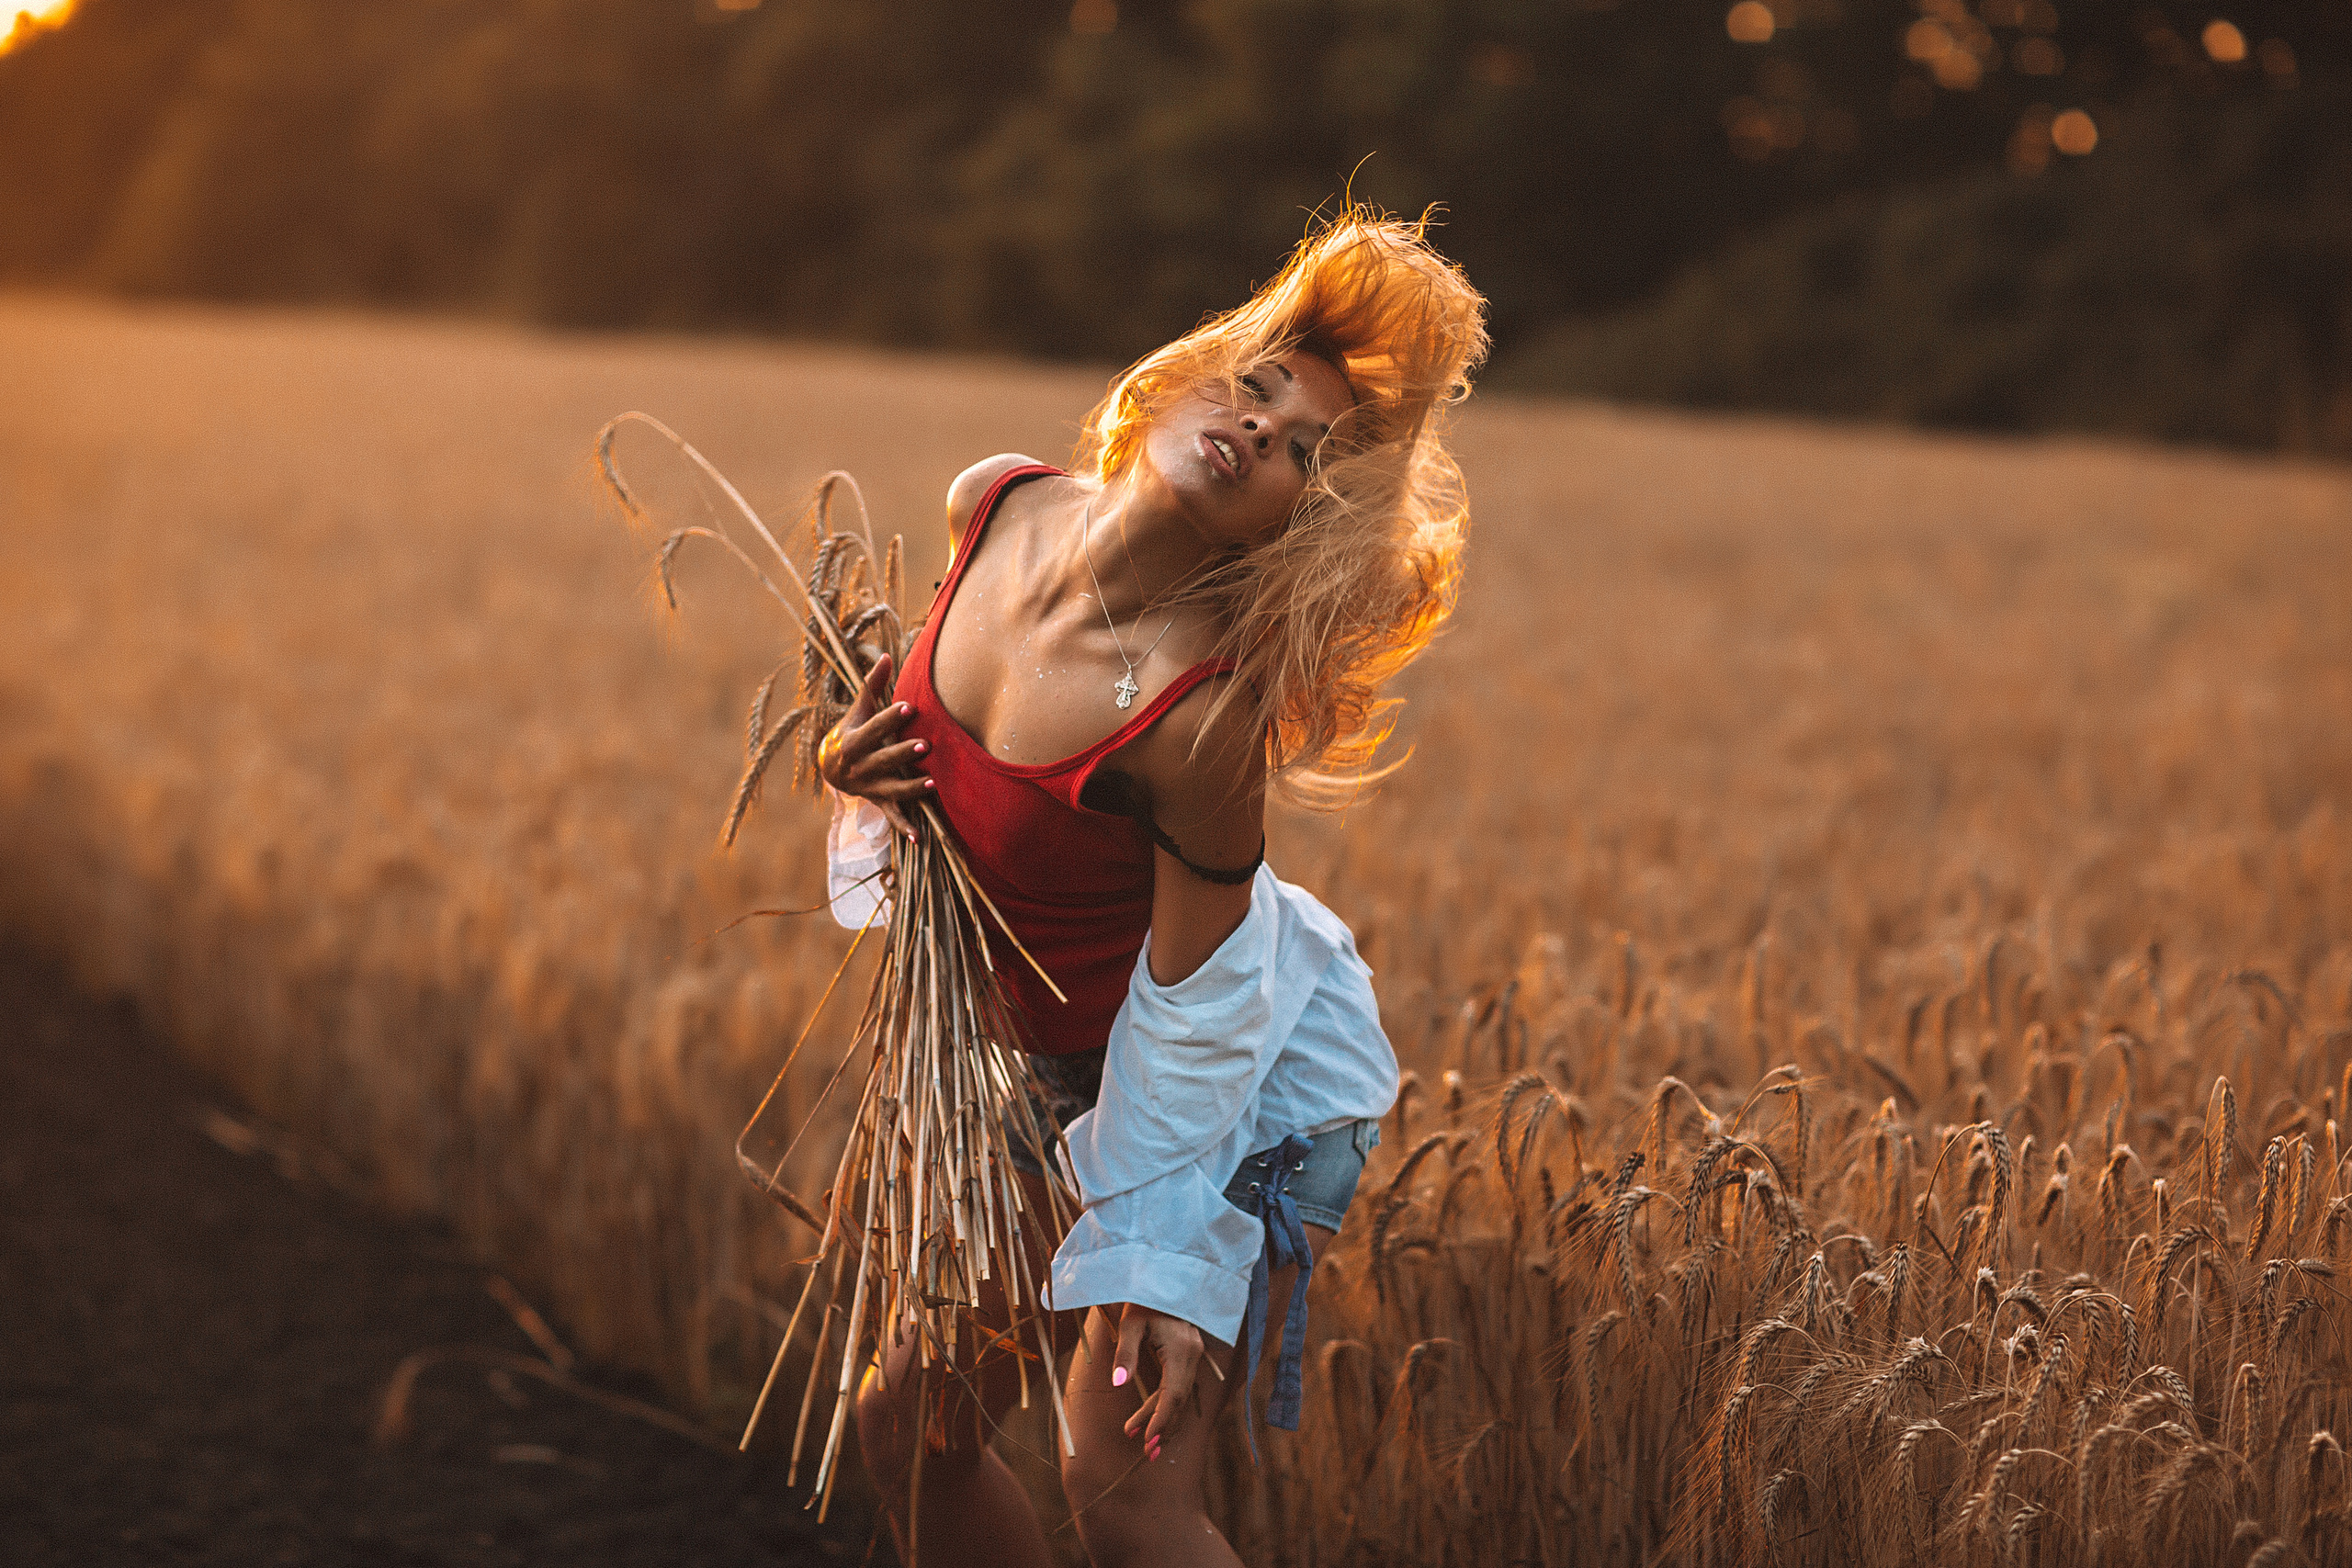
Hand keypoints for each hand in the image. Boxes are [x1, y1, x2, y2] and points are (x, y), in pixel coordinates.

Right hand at [816, 653, 932, 836]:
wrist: (828, 766)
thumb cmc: (852, 731)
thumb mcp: (858, 710)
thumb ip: (873, 684)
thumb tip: (889, 655)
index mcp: (853, 741)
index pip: (874, 728)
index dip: (890, 717)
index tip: (909, 706)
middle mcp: (859, 767)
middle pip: (883, 759)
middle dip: (903, 753)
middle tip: (925, 745)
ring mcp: (869, 787)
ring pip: (891, 789)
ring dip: (911, 789)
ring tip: (933, 785)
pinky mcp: (878, 802)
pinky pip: (892, 816)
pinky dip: (903, 827)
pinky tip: (919, 837)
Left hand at [1111, 1302, 1211, 1461]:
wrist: (1168, 1275)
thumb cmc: (1145, 1298)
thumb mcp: (1130, 1323)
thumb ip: (1125, 1354)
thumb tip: (1118, 1384)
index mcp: (1180, 1350)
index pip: (1173, 1395)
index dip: (1161, 1421)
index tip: (1148, 1442)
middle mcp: (1192, 1355)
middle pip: (1179, 1401)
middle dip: (1164, 1427)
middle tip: (1147, 1452)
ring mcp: (1194, 1354)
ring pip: (1180, 1395)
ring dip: (1164, 1419)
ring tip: (1144, 1441)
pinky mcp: (1189, 1354)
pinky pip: (1179, 1385)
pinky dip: (1166, 1403)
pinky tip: (1151, 1417)